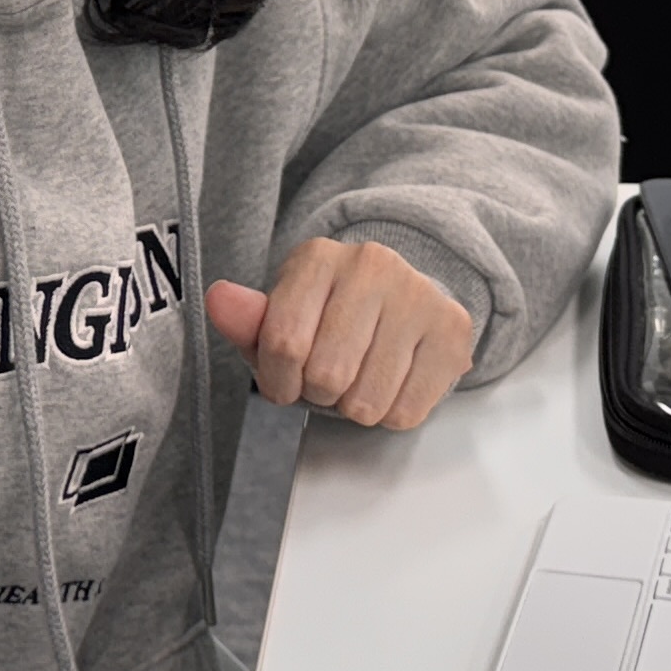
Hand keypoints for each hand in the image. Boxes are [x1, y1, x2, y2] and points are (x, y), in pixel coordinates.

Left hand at [205, 237, 474, 430]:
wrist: (403, 300)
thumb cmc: (330, 316)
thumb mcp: (282, 316)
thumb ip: (247, 320)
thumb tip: (218, 299)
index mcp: (319, 257)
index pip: (283, 342)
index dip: (278, 381)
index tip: (285, 382)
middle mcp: (372, 265)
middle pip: (327, 375)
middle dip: (320, 394)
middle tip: (329, 379)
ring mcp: (418, 295)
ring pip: (368, 401)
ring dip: (355, 407)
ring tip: (360, 377)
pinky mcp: (453, 330)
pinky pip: (407, 410)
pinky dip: (391, 413)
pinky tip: (392, 381)